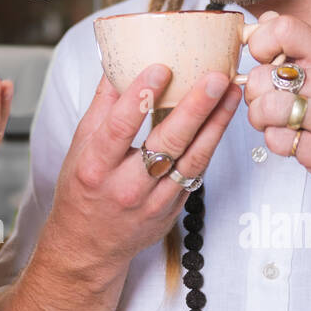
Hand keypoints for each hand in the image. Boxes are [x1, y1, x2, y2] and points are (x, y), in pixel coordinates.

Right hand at [45, 65, 241, 272]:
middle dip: (196, 107)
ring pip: (192, 160)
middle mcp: (125, 186)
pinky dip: (210, 145)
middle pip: (167, 142)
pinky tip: (222, 120)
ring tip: (231, 93)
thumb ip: (101, 106)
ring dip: (216, 124)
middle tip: (216, 78)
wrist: (87, 247)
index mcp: (95, 166)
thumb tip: (116, 63)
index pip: (120, 126)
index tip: (162, 67)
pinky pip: (196, 173)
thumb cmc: (81, 190)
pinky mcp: (173, 210)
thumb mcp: (79, 147)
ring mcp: (153, 202)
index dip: (141, 96)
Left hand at [239, 10, 310, 215]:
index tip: (263, 59)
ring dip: (261, 118)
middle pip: (262, 74)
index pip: (283, 29)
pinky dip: (276, 142)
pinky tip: (294, 140)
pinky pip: (274, 140)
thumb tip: (265, 21)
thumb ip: (300, 47)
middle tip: (270, 100)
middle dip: (255, 92)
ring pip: (263, 107)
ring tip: (278, 122)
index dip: (260, 42)